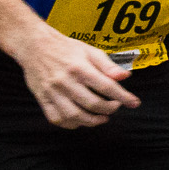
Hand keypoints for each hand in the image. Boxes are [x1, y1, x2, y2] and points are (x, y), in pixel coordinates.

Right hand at [19, 30, 137, 128]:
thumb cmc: (66, 48)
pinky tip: (81, 120)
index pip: (106, 87)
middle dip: (109, 109)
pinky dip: (71, 124)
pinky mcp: (41, 98)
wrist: (34, 45)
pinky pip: (56, 118)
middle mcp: (65, 81)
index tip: (135, 103)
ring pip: (74, 115)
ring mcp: (52, 91)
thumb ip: (108, 65)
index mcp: (79, 68)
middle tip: (115, 106)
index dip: (124, 97)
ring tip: (102, 118)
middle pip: (92, 104)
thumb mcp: (89, 51)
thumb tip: (125, 77)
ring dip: (92, 121)